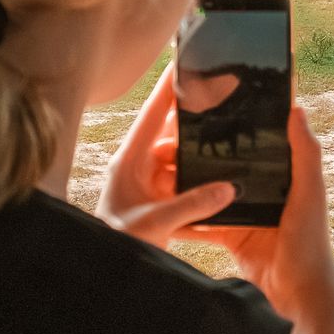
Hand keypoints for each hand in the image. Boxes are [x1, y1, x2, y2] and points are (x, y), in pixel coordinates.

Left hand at [95, 65, 235, 250]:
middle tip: (226, 107)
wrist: (102, 272)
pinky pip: (185, 185)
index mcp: (130, 160)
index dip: (170, 87)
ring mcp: (149, 185)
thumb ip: (192, 205)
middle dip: (197, 125)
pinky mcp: (158, 202)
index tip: (185, 61)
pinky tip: (223, 184)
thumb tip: (229, 187)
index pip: (154, 114)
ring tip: (231, 149)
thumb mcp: (155, 223)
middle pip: (173, 135)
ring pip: (182, 160)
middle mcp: (139, 167)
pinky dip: (201, 184)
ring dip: (202, 159)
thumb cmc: (117, 244)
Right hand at [179, 105, 333, 326]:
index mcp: (284, 174)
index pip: (257, 141)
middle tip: (168, 143)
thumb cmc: (311, 242)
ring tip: (159, 171)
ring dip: (188, 184)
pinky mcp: (231, 236)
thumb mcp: (309, 193)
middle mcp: (264, 190)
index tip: (206, 108)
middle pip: (226, 165)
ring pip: (210, 192)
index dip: (235, 126)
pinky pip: (202, 223)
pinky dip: (184, 218)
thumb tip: (297, 109)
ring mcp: (245, 213)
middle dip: (199, 154)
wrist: (297, 295)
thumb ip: (305, 154)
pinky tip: (162, 208)